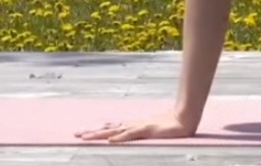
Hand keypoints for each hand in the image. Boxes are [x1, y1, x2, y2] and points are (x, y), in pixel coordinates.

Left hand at [75, 109, 196, 142]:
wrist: (185, 119)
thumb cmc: (170, 125)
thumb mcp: (152, 131)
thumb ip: (142, 132)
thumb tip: (130, 136)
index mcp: (133, 125)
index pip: (111, 128)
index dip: (97, 130)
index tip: (83, 133)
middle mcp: (133, 125)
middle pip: (109, 128)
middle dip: (92, 132)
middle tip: (76, 135)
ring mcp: (139, 127)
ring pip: (115, 131)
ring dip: (100, 134)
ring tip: (86, 137)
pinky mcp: (147, 130)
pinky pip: (131, 134)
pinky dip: (120, 137)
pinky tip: (110, 140)